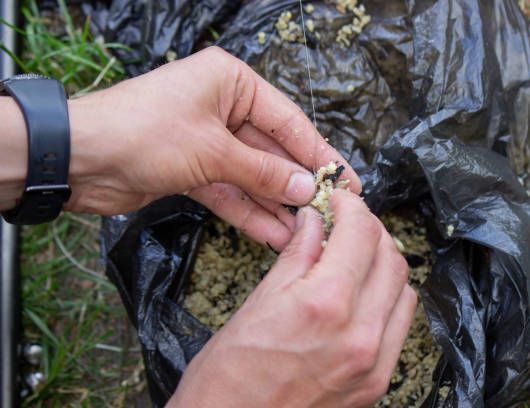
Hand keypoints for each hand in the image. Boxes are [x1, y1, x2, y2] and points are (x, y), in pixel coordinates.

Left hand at [66, 46, 360, 248]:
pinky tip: (275, 235)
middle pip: (272, 151)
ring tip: (307, 233)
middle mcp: (223, 107)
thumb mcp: (213, 150)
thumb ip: (263, 171)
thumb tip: (307, 188)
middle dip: (297, 185)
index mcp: (232, 83)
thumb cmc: (145, 133)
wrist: (78, 159)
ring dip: (276, 205)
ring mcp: (208, 141)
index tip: (345, 181)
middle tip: (329, 214)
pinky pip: (231, 192)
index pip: (288, 121)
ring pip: (253, 176)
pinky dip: (249, 212)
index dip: (319, 153)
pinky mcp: (194, 170)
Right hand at [167, 190, 416, 407]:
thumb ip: (296, 255)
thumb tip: (315, 222)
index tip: (339, 201)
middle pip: (391, 256)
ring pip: (403, 289)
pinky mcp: (377, 384)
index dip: (351, 206)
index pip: (361, 233)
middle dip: (370, 230)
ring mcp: (373, 363)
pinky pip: (400, 326)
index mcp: (323, 304)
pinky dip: (388, 300)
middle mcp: (359, 333)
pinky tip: (361, 297)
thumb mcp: (256, 303)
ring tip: (354, 259)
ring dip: (383, 264)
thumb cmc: (227, 376)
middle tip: (345, 225)